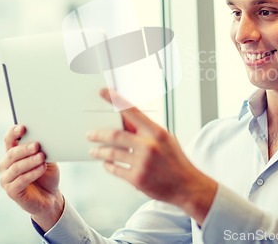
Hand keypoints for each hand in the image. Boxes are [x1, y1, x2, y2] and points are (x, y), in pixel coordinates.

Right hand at [0, 125, 63, 230]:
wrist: (50, 196)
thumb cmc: (47, 173)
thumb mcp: (46, 158)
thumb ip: (42, 149)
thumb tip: (43, 137)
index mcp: (12, 153)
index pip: (9, 139)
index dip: (14, 133)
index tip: (23, 127)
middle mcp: (5, 165)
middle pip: (12, 153)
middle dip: (24, 148)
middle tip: (37, 145)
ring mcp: (6, 179)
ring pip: (16, 168)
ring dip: (30, 161)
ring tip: (42, 157)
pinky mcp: (11, 191)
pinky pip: (20, 181)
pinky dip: (32, 173)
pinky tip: (42, 168)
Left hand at [88, 89, 217, 224]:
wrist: (187, 186)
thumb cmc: (175, 160)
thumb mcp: (165, 140)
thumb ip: (146, 131)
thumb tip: (125, 122)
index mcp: (157, 132)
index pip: (132, 111)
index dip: (116, 100)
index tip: (103, 92)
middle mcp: (149, 146)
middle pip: (116, 135)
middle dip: (99, 134)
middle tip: (90, 134)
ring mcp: (142, 163)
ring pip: (112, 153)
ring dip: (99, 151)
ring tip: (93, 151)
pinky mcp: (137, 179)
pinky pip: (115, 169)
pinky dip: (108, 165)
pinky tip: (106, 163)